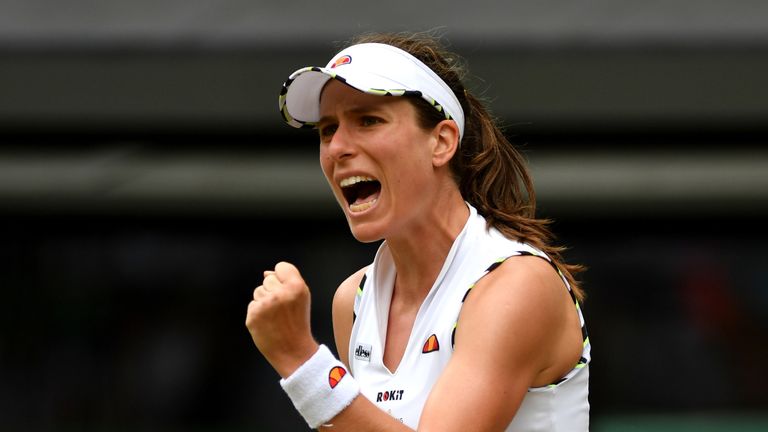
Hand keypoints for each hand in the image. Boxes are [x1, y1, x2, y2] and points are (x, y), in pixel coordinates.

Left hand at [245, 261, 318, 377]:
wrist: (293, 350)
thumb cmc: (297, 322)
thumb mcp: (302, 298)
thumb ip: (288, 280)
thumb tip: (266, 273)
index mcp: (297, 287)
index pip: (281, 267)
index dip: (282, 277)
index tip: (287, 291)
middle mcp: (280, 293)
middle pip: (268, 279)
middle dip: (273, 291)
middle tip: (283, 309)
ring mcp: (265, 305)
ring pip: (258, 291)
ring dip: (264, 301)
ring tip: (275, 316)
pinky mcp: (253, 315)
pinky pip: (252, 305)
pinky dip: (258, 313)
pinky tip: (267, 323)